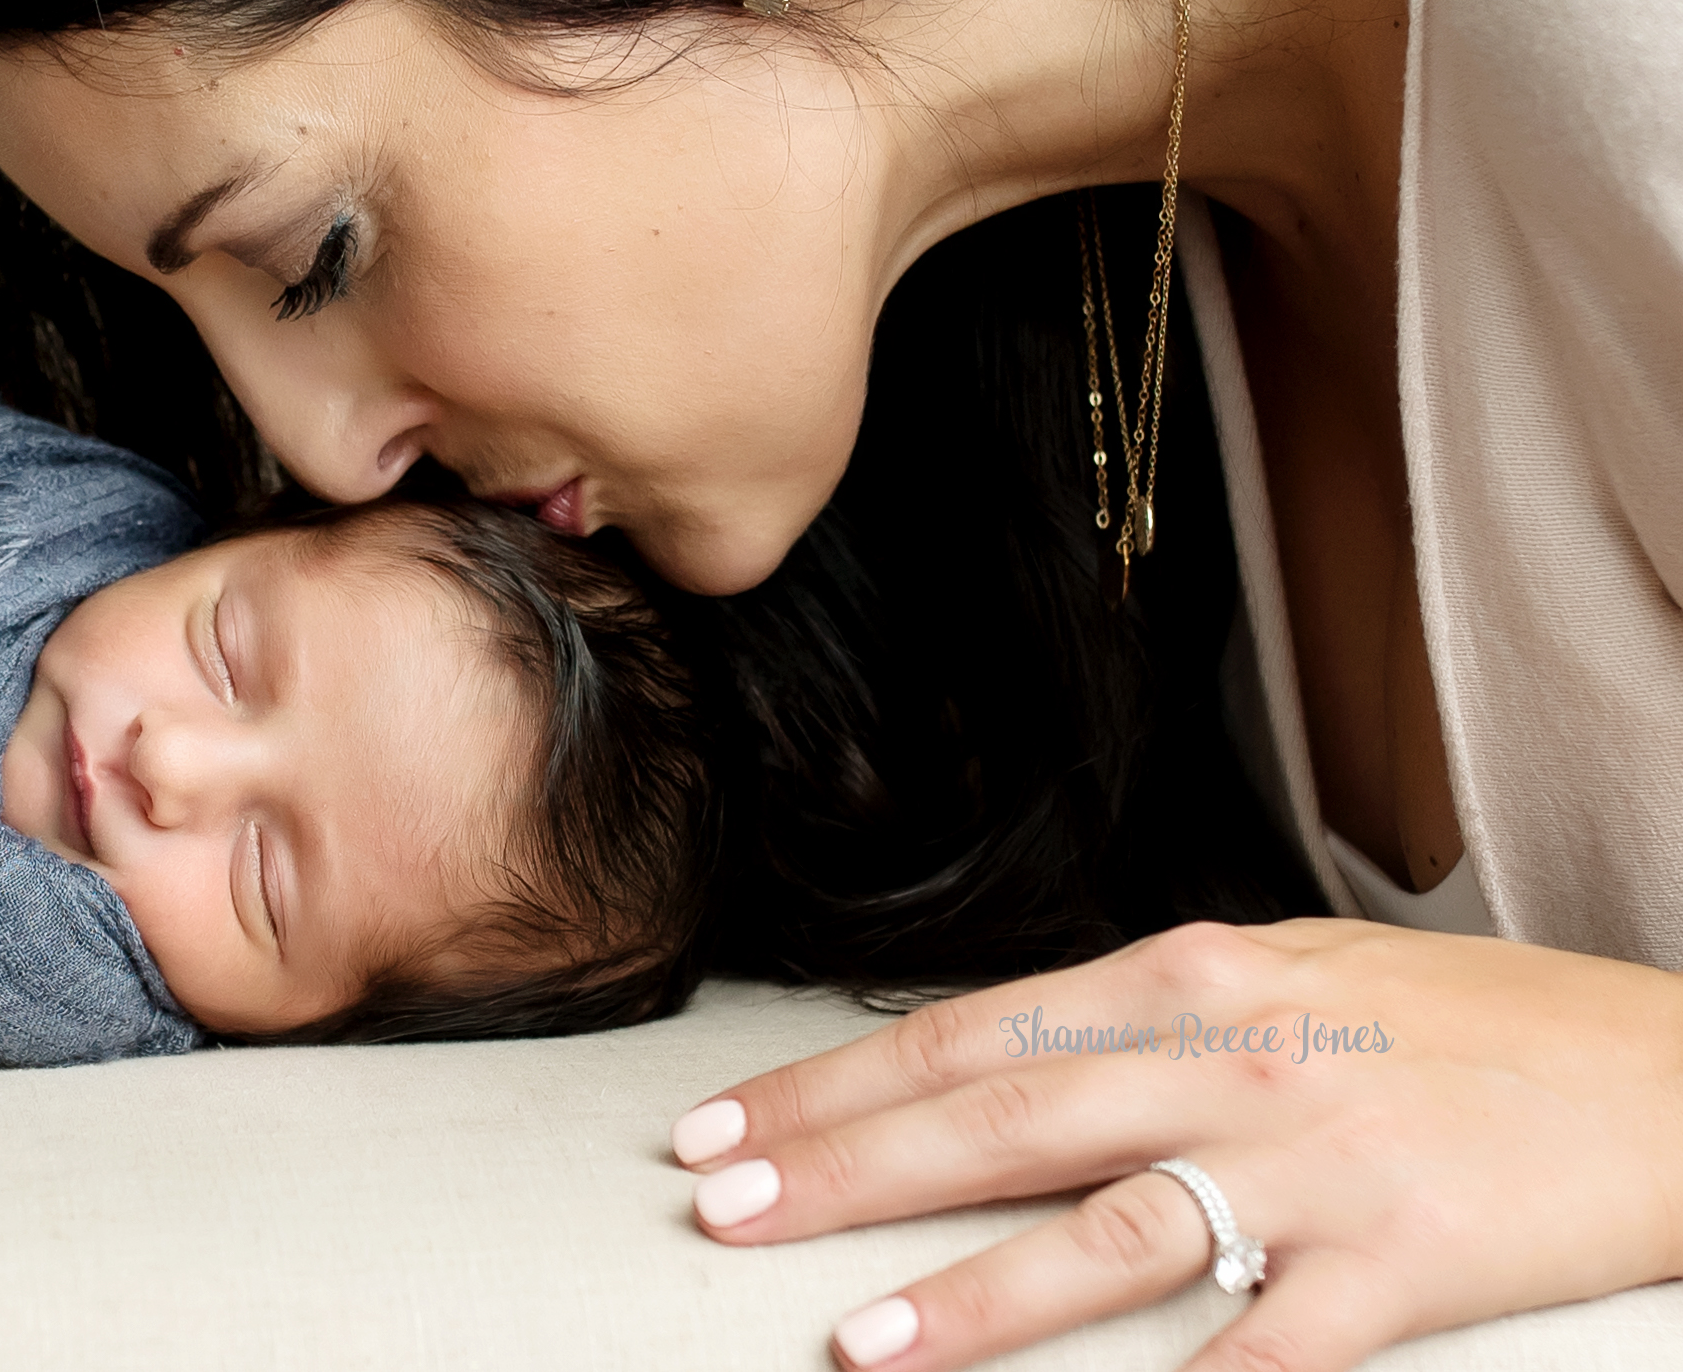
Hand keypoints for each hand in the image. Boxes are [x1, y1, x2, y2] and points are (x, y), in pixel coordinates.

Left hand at [669, 919, 1682, 1370]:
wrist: (1666, 1068)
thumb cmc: (1467, 1026)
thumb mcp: (1285, 974)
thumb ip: (1141, 1013)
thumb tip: (994, 1053)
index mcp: (1189, 975)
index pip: (961, 1035)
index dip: (828, 1086)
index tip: (720, 1131)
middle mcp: (1231, 1054)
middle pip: (993, 1117)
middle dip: (839, 1169)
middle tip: (719, 1211)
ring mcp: (1315, 1161)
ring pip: (1106, 1230)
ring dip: (969, 1295)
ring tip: (853, 1342)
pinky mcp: (1404, 1261)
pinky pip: (1269, 1344)